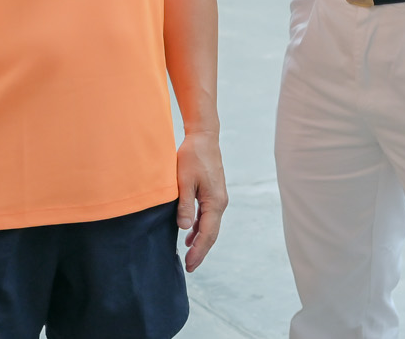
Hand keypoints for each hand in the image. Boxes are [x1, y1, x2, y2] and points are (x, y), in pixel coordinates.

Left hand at [175, 132, 227, 271]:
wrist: (204, 137)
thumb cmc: (192, 156)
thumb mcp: (184, 181)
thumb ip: (185, 205)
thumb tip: (185, 229)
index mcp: (215, 202)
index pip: (207, 234)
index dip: (198, 251)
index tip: (190, 265)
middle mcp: (220, 202)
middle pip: (211, 233)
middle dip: (201, 251)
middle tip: (190, 267)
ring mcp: (218, 198)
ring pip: (210, 226)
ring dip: (200, 241)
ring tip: (189, 255)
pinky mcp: (213, 193)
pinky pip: (208, 216)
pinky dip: (200, 228)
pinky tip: (190, 235)